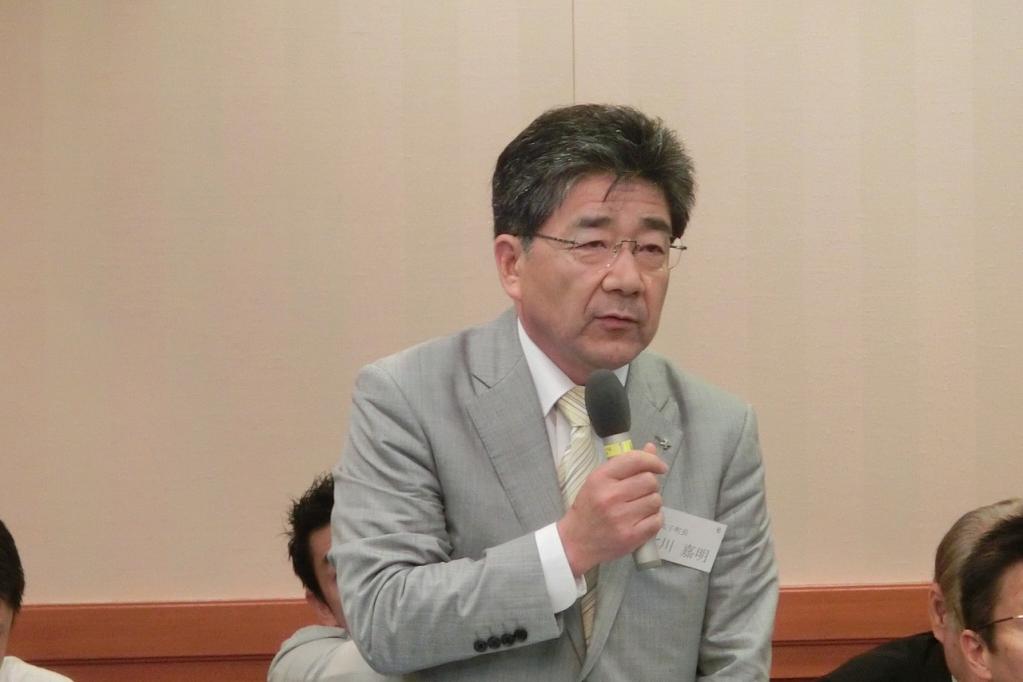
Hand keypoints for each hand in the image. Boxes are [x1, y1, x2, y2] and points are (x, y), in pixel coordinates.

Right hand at [556, 443, 665, 576]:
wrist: (576, 542)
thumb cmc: (588, 508)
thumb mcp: (599, 481)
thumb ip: (625, 464)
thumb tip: (651, 449)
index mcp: (601, 478)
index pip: (635, 460)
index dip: (653, 460)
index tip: (659, 466)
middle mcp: (611, 496)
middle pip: (650, 480)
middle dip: (650, 485)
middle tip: (640, 492)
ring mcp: (622, 518)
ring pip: (656, 500)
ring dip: (652, 502)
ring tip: (638, 507)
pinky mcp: (631, 536)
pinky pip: (657, 520)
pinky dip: (654, 519)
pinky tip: (641, 520)